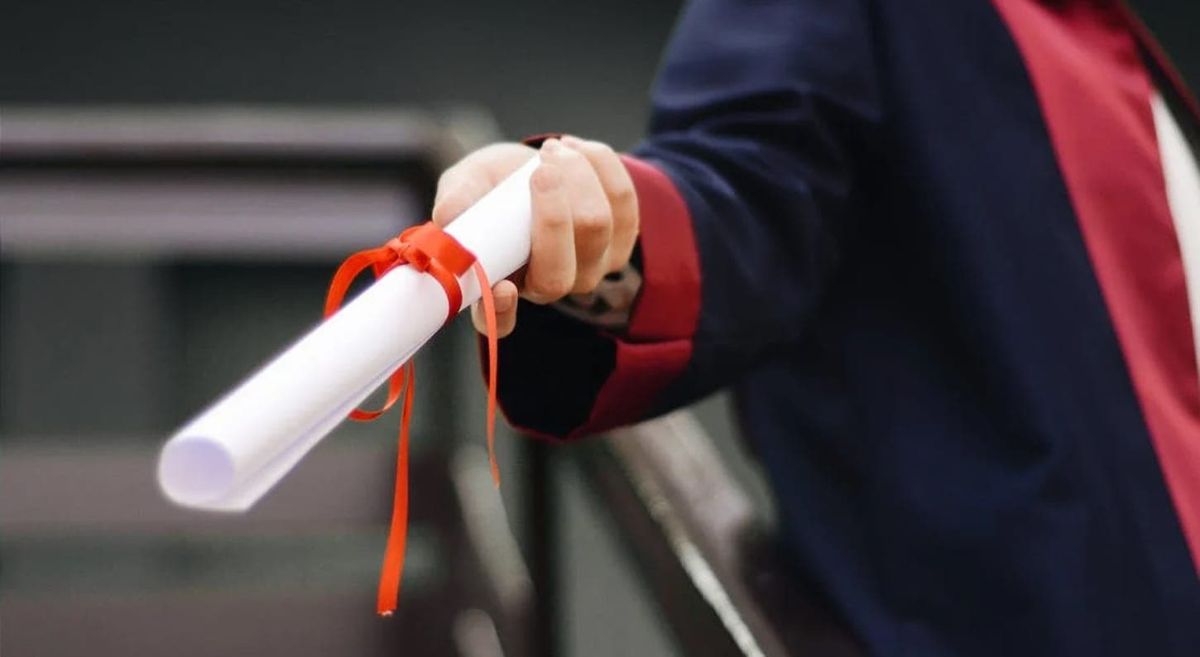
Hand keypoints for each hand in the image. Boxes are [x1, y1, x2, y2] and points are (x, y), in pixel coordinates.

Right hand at [432, 136, 638, 336]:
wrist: (534, 166)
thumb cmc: (493, 185)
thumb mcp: (466, 184)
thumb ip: (457, 200)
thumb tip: (448, 217)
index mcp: (501, 285)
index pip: (500, 321)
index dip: (502, 311)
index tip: (502, 288)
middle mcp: (547, 287)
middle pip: (559, 269)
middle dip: (553, 212)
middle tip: (540, 168)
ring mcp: (590, 268)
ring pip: (596, 226)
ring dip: (577, 176)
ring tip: (552, 150)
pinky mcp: (621, 240)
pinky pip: (623, 201)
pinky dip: (601, 165)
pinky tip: (576, 149)